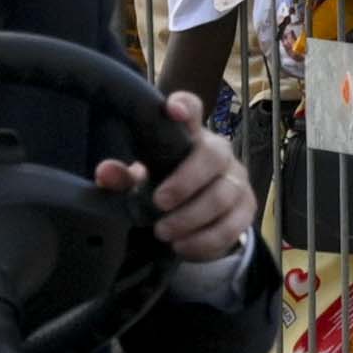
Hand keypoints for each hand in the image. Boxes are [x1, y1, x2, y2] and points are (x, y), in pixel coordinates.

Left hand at [137, 95, 255, 269]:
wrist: (197, 218)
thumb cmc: (164, 188)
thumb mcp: (139, 183)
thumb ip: (122, 178)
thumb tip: (105, 172)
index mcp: (190, 136)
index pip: (192, 109)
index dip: (184, 106)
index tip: (172, 109)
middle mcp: (219, 152)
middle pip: (213, 155)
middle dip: (185, 181)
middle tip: (159, 203)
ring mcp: (237, 179)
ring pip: (222, 195)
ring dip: (190, 218)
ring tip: (164, 233)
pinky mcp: (247, 208)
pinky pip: (232, 225)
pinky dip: (204, 240)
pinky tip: (182, 246)